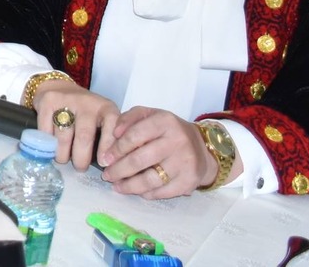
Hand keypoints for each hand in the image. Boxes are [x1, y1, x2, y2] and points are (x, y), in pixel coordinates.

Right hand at [29, 77, 119, 171]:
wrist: (58, 87)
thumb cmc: (84, 112)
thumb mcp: (102, 120)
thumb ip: (107, 139)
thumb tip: (107, 167)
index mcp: (106, 108)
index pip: (111, 128)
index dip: (107, 147)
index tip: (103, 163)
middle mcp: (88, 103)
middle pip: (84, 137)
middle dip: (81, 159)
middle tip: (79, 168)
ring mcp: (66, 100)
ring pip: (63, 138)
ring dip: (62, 155)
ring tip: (63, 158)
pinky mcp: (48, 101)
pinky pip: (46, 132)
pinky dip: (47, 144)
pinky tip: (51, 146)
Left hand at [100, 107, 216, 199]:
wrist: (202, 148)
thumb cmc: (168, 130)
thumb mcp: (150, 115)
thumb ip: (130, 118)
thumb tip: (114, 133)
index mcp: (165, 121)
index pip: (135, 135)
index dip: (117, 149)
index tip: (105, 158)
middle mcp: (177, 141)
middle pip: (140, 160)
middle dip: (119, 170)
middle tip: (107, 176)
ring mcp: (185, 163)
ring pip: (150, 179)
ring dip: (129, 186)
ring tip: (117, 186)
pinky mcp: (190, 181)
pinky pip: (163, 192)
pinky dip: (147, 193)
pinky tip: (137, 191)